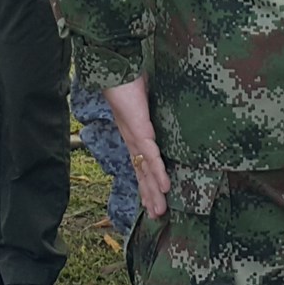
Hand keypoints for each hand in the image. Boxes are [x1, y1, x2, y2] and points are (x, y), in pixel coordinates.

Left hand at [104, 77, 170, 219]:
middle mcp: (132, 140)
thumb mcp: (147, 98)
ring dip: (153, 192)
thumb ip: (154, 107)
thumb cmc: (130, 79)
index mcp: (133, 134)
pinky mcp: (139, 131)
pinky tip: (164, 187)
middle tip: (158, 215)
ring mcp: (135, 137)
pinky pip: (150, 156)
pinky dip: (157, 172)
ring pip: (145, 170)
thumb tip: (168, 103)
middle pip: (141, 173)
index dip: (146, 181)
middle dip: (149, 195)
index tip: (152, 198)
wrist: (115, 69)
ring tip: (159, 211)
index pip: (141, 163)